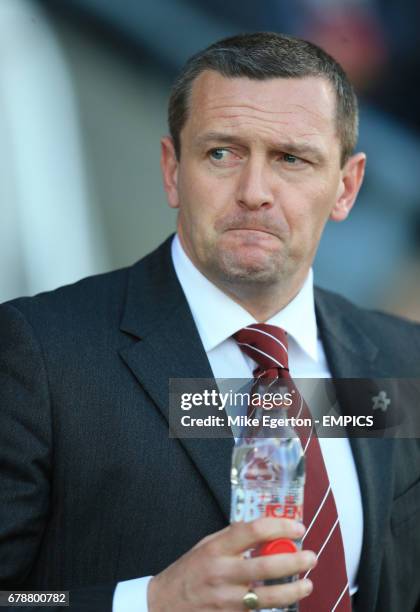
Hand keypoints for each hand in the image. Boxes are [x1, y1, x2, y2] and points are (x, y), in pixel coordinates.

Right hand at [147, 517, 315, 610]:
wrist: (164, 605)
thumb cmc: (188, 571)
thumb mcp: (206, 545)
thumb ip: (233, 537)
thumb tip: (264, 529)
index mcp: (217, 548)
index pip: (253, 531)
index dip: (280, 527)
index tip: (297, 527)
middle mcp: (222, 573)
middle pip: (265, 566)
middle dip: (294, 561)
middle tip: (311, 557)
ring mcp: (226, 600)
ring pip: (267, 597)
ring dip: (292, 590)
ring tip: (307, 584)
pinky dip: (274, 607)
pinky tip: (284, 600)